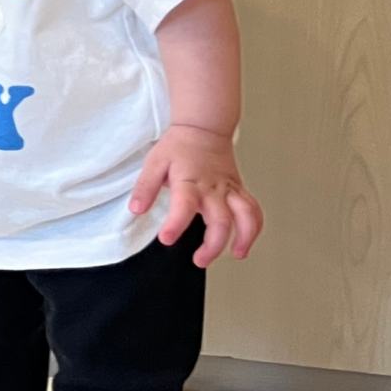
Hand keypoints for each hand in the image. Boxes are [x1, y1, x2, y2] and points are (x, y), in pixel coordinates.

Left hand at [131, 123, 262, 267]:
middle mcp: (213, 188)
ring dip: (245, 237)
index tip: (167, 239)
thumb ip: (145, 187)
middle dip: (213, 245)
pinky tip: (245, 242)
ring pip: (246, 215)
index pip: (184, 205)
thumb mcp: (154, 163)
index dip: (176, 224)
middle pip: (221, 220)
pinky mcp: (238, 190)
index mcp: (189, 181)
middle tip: (199, 260)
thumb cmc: (178, 147)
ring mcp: (229, 190)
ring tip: (237, 254)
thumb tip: (136, 209)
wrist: (203, 129)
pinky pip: (253, 209)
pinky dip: (254, 227)